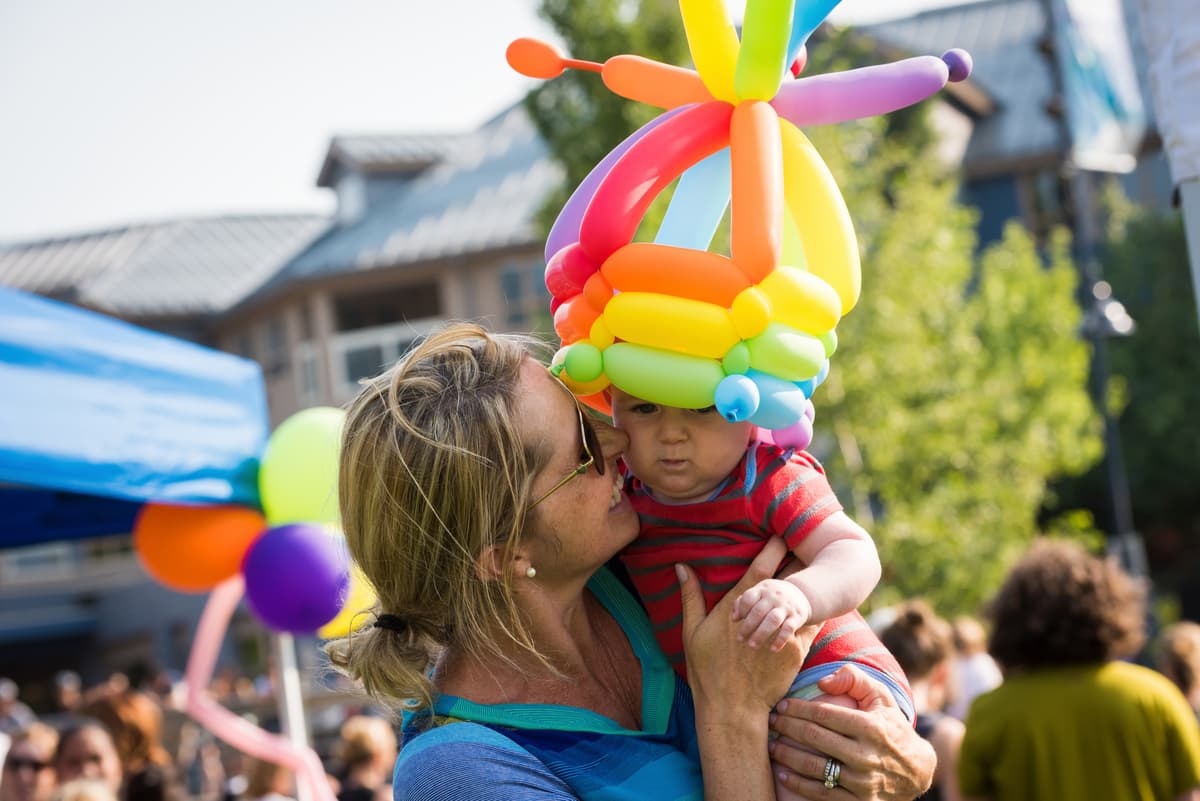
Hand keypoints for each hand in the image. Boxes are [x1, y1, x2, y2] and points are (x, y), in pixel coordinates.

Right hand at [679, 538, 811, 711]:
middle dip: (797, 560)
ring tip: (822, 570)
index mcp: (739, 607)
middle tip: (807, 544)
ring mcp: (783, 633)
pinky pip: (814, 625)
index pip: (761, 569)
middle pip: (788, 580)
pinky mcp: (797, 652)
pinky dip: (819, 612)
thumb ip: (691, 596)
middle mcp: (764, 616)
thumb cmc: (707, 670)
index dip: (773, 548)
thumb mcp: (691, 631)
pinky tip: (826, 603)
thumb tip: (681, 566)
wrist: (732, 707)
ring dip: (812, 585)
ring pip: (805, 600)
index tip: (780, 533)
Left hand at [733, 578, 812, 650]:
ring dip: (761, 634)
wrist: (801, 594)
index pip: (749, 598)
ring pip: (773, 620)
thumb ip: (743, 602)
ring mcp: (786, 606)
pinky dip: (780, 640)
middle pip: (759, 611)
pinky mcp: (797, 617)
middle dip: (748, 626)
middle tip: (739, 639)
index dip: (741, 609)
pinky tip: (773, 649)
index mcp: (763, 589)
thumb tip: (734, 618)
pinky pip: (788, 629)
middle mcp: (774, 596)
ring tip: (752, 646)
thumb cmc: (771, 597)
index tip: (736, 621)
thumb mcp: (759, 593)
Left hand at [768, 665, 935, 800]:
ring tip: (771, 746)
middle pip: (814, 738)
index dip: (797, 709)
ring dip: (786, 756)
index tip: (781, 705)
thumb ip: (854, 678)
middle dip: (786, 728)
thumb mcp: (881, 697)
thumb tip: (822, 682)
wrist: (916, 772)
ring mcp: (863, 781)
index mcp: (871, 727)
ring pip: (814, 767)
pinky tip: (783, 773)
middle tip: (770, 722)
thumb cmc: (891, 727)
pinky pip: (821, 794)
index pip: (823, 715)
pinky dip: (798, 784)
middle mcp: (867, 755)